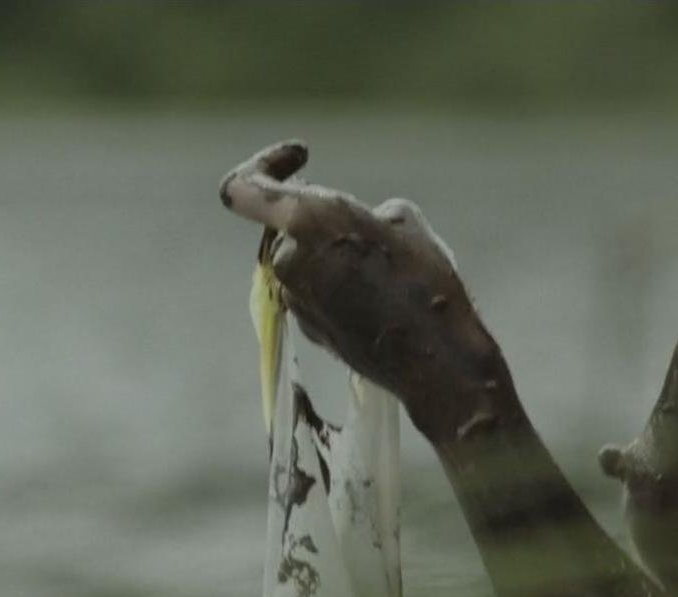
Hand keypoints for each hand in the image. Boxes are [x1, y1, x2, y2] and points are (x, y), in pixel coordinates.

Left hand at [218, 141, 515, 441]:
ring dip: (332, 254)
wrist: (434, 357)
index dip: (266, 163)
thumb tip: (346, 233)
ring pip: (303, 259)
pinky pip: (315, 290)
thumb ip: (355, 214)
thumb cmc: (426, 281)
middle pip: (287, 224)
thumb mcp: (402, 220)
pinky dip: (337, 285)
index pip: (243, 187)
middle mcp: (288, 259)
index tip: (302, 158)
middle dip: (321, 220)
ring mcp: (294, 297)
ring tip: (384, 267)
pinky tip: (380, 298)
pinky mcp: (307, 326)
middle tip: (369, 227)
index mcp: (307, 220)